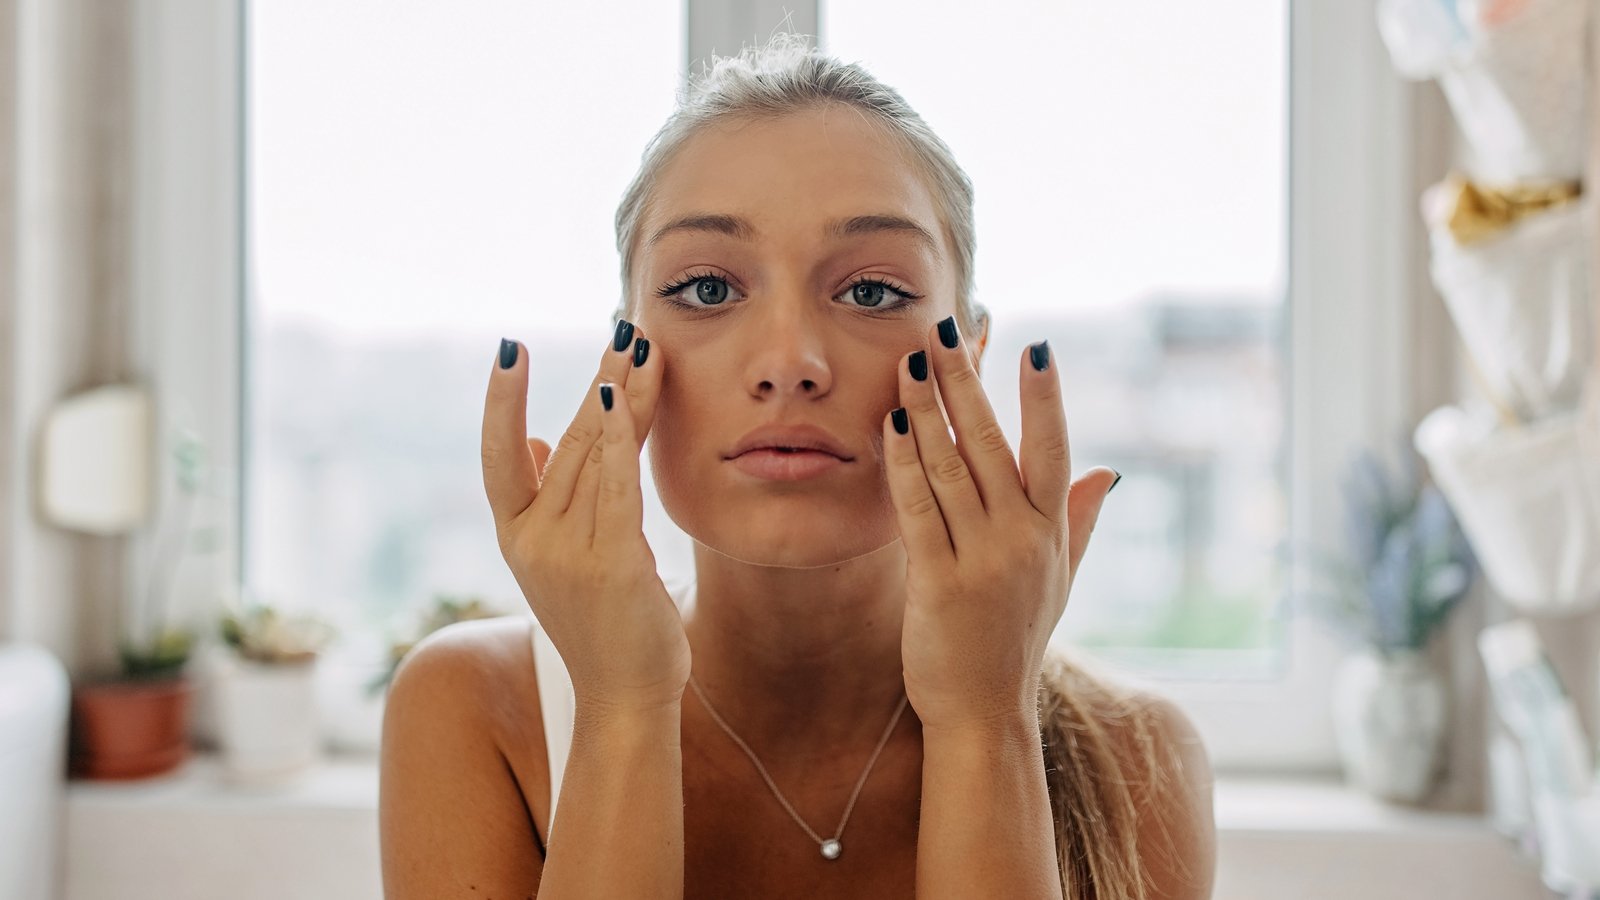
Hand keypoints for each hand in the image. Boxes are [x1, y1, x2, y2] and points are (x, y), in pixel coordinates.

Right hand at [481, 322, 690, 711]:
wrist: (623, 699)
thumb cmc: (603, 624)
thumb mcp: (565, 557)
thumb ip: (551, 497)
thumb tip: (542, 437)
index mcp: (517, 535)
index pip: (499, 455)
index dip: (501, 401)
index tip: (509, 347)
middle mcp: (533, 539)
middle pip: (569, 439)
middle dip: (599, 378)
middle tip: (624, 328)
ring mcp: (568, 552)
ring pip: (597, 452)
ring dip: (623, 393)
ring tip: (642, 345)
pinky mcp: (611, 563)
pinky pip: (615, 485)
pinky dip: (619, 437)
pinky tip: (622, 396)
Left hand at [884, 316, 1118, 731]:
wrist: (985, 712)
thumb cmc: (1016, 640)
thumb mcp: (1060, 580)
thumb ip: (1080, 521)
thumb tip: (1109, 471)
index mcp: (1051, 533)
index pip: (1055, 450)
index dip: (1046, 398)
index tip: (1037, 346)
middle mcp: (1021, 541)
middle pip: (992, 444)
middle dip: (967, 382)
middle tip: (946, 330)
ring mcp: (981, 561)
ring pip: (951, 467)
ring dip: (927, 409)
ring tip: (910, 362)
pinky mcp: (938, 583)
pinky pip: (918, 508)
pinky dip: (903, 463)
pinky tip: (891, 425)